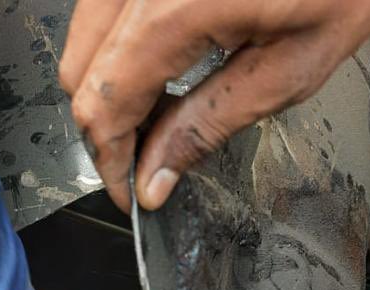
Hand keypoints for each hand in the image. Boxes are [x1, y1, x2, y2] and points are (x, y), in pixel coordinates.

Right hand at [60, 0, 369, 211]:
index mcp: (177, 6)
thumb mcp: (289, 69)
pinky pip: (104, 5)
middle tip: (145, 161)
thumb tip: (152, 178)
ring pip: (83, 36)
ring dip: (106, 85)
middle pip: (80, 71)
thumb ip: (207, 125)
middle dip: (104, 127)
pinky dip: (116, 45)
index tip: (129, 192)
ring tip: (154, 114)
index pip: (105, 101)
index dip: (110, 160)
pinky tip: (155, 66)